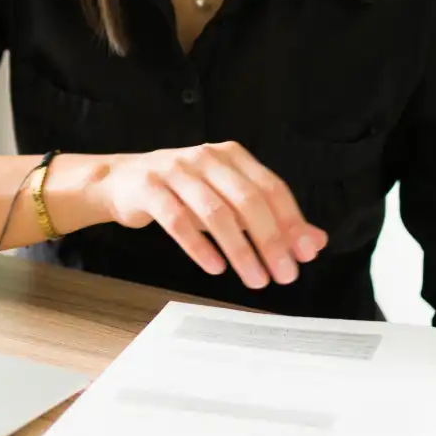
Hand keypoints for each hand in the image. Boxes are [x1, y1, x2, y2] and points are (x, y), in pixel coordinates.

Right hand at [82, 142, 326, 288]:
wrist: (122, 182)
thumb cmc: (182, 193)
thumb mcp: (227, 200)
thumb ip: (269, 218)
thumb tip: (313, 243)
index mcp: (231, 155)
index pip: (271, 187)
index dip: (291, 222)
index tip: (304, 256)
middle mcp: (206, 157)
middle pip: (248, 200)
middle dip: (270, 241)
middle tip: (284, 276)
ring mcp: (175, 170)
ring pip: (216, 213)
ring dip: (240, 251)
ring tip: (255, 279)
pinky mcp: (149, 189)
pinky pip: (178, 221)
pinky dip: (200, 247)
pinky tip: (215, 268)